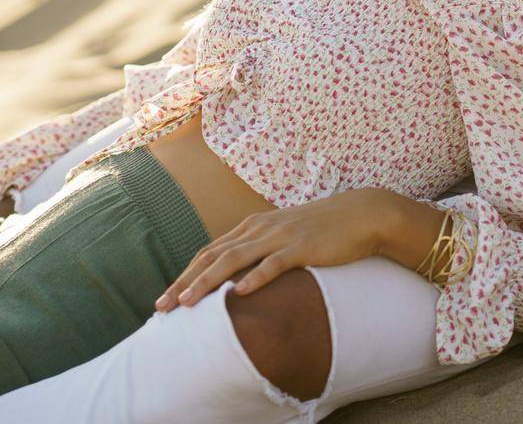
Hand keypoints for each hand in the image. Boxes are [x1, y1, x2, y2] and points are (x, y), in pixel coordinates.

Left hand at [156, 188, 394, 311]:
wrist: (361, 214)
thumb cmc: (323, 229)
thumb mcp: (285, 236)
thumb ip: (261, 250)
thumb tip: (241, 276)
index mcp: (253, 226)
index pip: (209, 251)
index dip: (184, 274)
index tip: (165, 298)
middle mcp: (260, 228)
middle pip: (213, 256)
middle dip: (184, 282)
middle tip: (161, 308)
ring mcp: (280, 236)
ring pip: (235, 260)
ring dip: (208, 282)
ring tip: (187, 304)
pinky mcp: (302, 246)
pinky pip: (275, 263)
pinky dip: (256, 277)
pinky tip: (241, 293)